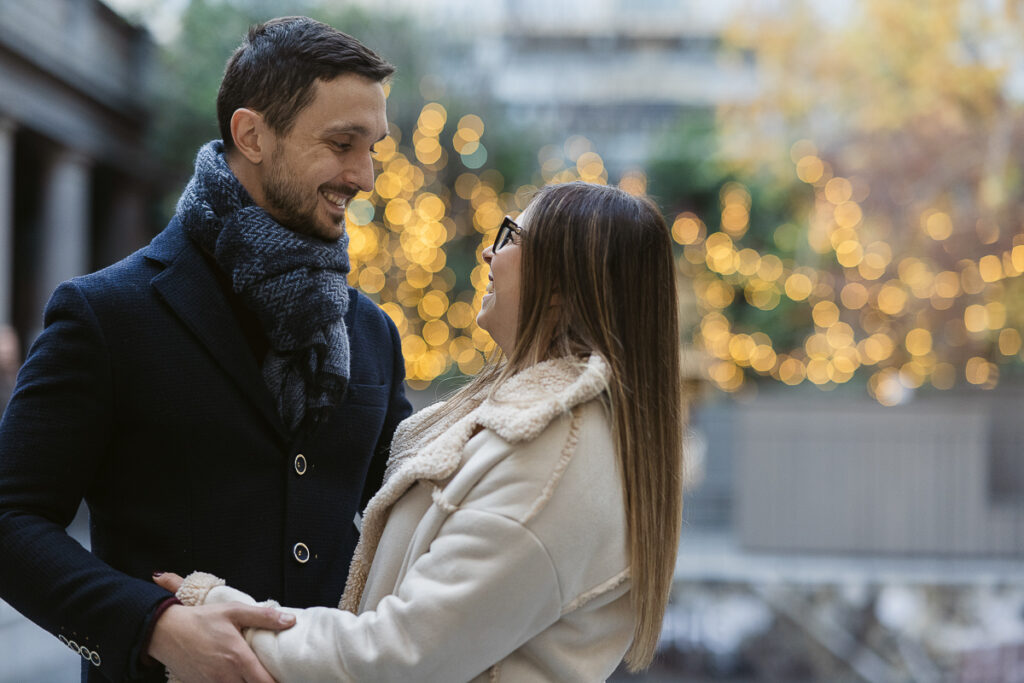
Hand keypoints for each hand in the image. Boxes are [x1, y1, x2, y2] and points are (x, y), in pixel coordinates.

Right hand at [149, 573, 294, 682]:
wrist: (165, 631)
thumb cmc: (202, 619)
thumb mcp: (234, 610)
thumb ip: (263, 617)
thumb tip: (290, 620)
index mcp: (238, 658)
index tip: (284, 677)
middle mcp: (226, 677)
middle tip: (269, 675)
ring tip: (252, 675)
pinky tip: (234, 676)